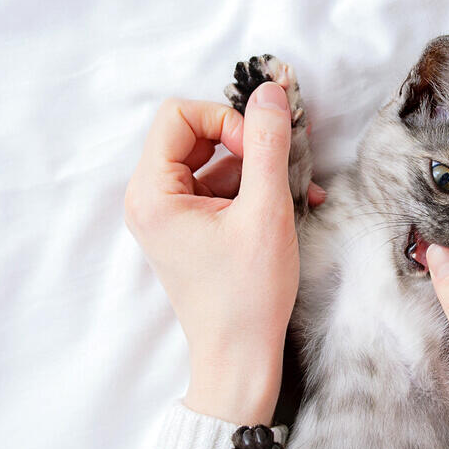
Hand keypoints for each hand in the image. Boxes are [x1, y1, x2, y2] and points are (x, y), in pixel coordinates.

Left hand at [124, 83, 323, 424]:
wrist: (240, 357)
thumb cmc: (247, 294)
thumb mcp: (265, 211)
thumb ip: (268, 145)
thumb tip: (270, 92)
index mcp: (152, 193)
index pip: (179, 115)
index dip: (225, 119)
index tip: (258, 148)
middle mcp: (151, 200)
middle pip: (195, 134)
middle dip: (245, 142)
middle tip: (279, 165)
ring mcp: (170, 216)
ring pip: (214, 160)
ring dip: (257, 167)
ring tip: (297, 190)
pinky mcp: (190, 229)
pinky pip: (220, 188)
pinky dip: (253, 189)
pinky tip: (291, 203)